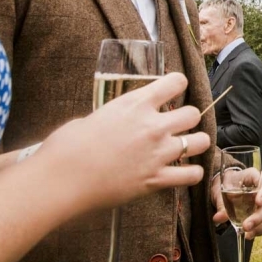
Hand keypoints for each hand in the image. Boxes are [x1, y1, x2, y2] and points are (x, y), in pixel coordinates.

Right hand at [38, 73, 210, 211]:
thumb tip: (113, 122)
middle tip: (177, 126)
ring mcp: (158, 152)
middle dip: (188, 119)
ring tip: (187, 147)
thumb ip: (114, 117)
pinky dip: (192, 173)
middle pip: (193, 113)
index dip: (178, 85)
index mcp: (136, 104)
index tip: (175, 91)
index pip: (176, 82)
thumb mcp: (92, 118)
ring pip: (201, 141)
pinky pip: (192, 174)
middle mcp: (153, 126)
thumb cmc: (66, 147)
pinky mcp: (157, 178)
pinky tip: (186, 172)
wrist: (60, 179)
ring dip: (197, 143)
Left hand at [211, 169, 261, 238]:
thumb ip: (221, 204)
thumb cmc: (225, 185)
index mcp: (255, 177)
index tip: (258, 202)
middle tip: (246, 226)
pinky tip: (250, 235)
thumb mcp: (220, 191)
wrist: (226, 188)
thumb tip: (219, 217)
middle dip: (259, 216)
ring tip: (249, 234)